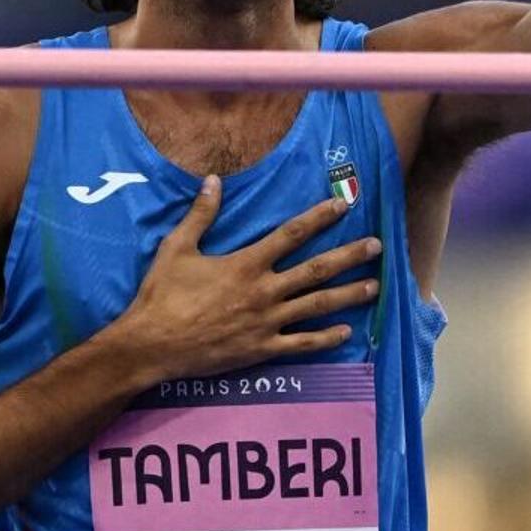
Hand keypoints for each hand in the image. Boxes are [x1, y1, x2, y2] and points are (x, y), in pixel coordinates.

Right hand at [105, 179, 382, 382]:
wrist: (153, 344)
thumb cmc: (162, 295)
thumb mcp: (177, 248)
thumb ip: (201, 215)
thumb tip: (213, 180)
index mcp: (246, 264)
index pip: (291, 234)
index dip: (319, 217)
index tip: (342, 206)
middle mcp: (264, 291)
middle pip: (317, 269)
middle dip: (349, 256)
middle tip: (377, 246)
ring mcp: (267, 322)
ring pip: (317, 306)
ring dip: (348, 295)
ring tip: (375, 287)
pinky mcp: (262, 349)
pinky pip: (301, 344)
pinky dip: (326, 339)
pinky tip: (346, 333)